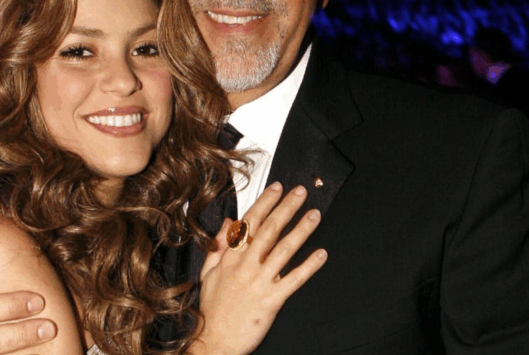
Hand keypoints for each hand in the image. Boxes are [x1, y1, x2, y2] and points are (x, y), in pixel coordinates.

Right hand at [194, 183, 326, 354]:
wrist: (215, 341)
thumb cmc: (213, 309)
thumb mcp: (208, 272)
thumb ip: (218, 245)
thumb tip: (229, 222)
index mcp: (231, 258)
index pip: (250, 222)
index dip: (265, 203)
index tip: (277, 188)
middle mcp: (246, 266)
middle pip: (270, 230)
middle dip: (287, 207)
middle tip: (301, 192)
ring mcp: (260, 282)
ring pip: (284, 250)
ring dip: (301, 230)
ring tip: (314, 215)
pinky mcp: (271, 300)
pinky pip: (294, 279)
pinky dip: (309, 266)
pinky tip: (321, 254)